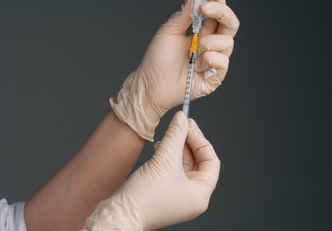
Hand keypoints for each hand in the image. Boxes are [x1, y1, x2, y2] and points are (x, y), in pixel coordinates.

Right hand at [83, 112, 219, 229]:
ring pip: (184, 163)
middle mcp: (192, 196)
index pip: (211, 161)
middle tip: (180, 123)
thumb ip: (175, 135)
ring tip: (167, 136)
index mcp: (200, 194)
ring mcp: (178, 194)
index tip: (188, 124)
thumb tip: (181, 117)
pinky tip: (159, 146)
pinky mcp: (164, 191)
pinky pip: (172, 169)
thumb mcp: (164, 160)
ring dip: (176, 146)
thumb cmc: (145, 196)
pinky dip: (168, 155)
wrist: (120, 213)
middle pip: (198, 161)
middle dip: (188, 141)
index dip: (200, 139)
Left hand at [110, 0, 239, 140]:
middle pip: (230, 23)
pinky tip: (195, 66)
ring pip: (227, 42)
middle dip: (221, 11)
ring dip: (207, 43)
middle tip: (204, 7)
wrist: (150, 85)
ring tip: (192, 52)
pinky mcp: (215, 77)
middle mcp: (210, 44)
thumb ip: (184, 13)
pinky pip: (223, 62)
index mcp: (201, 31)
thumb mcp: (168, 31)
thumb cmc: (156, 60)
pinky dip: (209, 60)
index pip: (216, 12)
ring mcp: (214, 60)